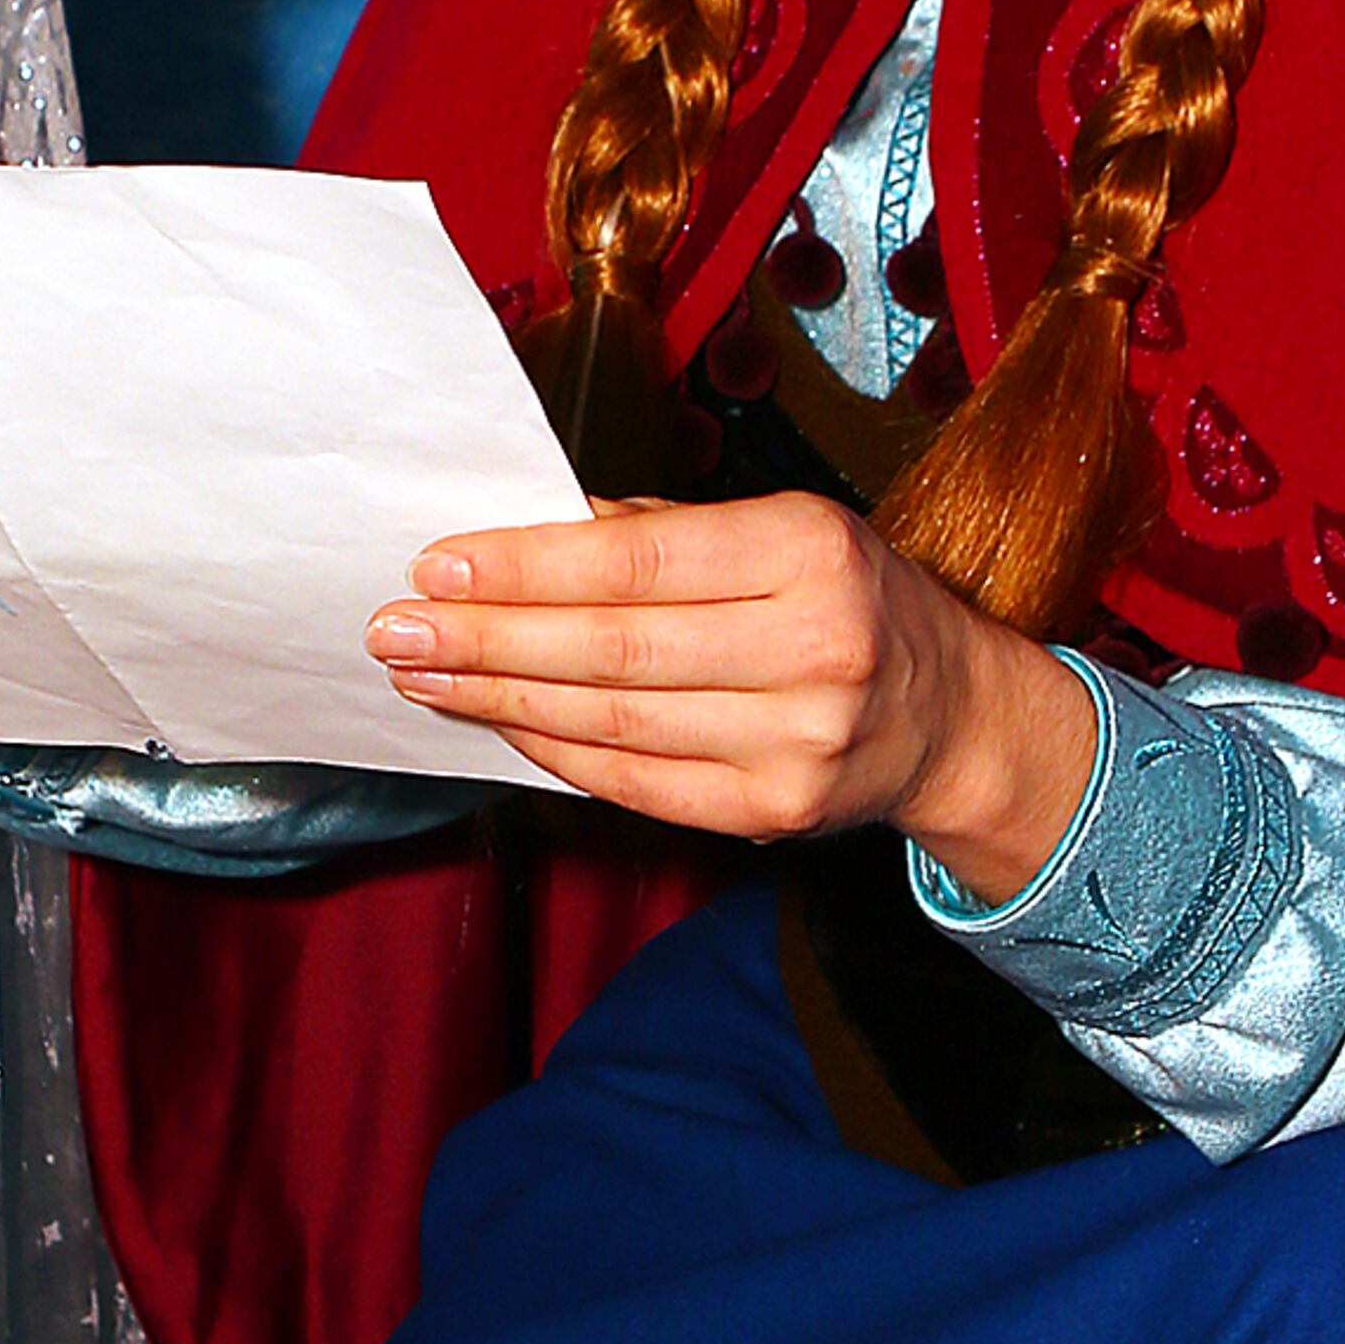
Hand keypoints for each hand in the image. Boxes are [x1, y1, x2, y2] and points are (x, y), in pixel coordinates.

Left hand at [365, 493, 1098, 897]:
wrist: (948, 714)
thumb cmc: (843, 598)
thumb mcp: (781, 530)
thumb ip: (658, 533)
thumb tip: (520, 538)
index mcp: (810, 551)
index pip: (637, 562)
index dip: (526, 568)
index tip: (437, 566)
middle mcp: (812, 649)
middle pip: (613, 650)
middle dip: (487, 640)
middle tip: (396, 629)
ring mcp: (797, 744)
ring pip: (612, 723)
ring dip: (500, 698)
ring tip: (424, 674)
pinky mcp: (774, 813)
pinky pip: (635, 783)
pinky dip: (554, 751)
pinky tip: (499, 720)